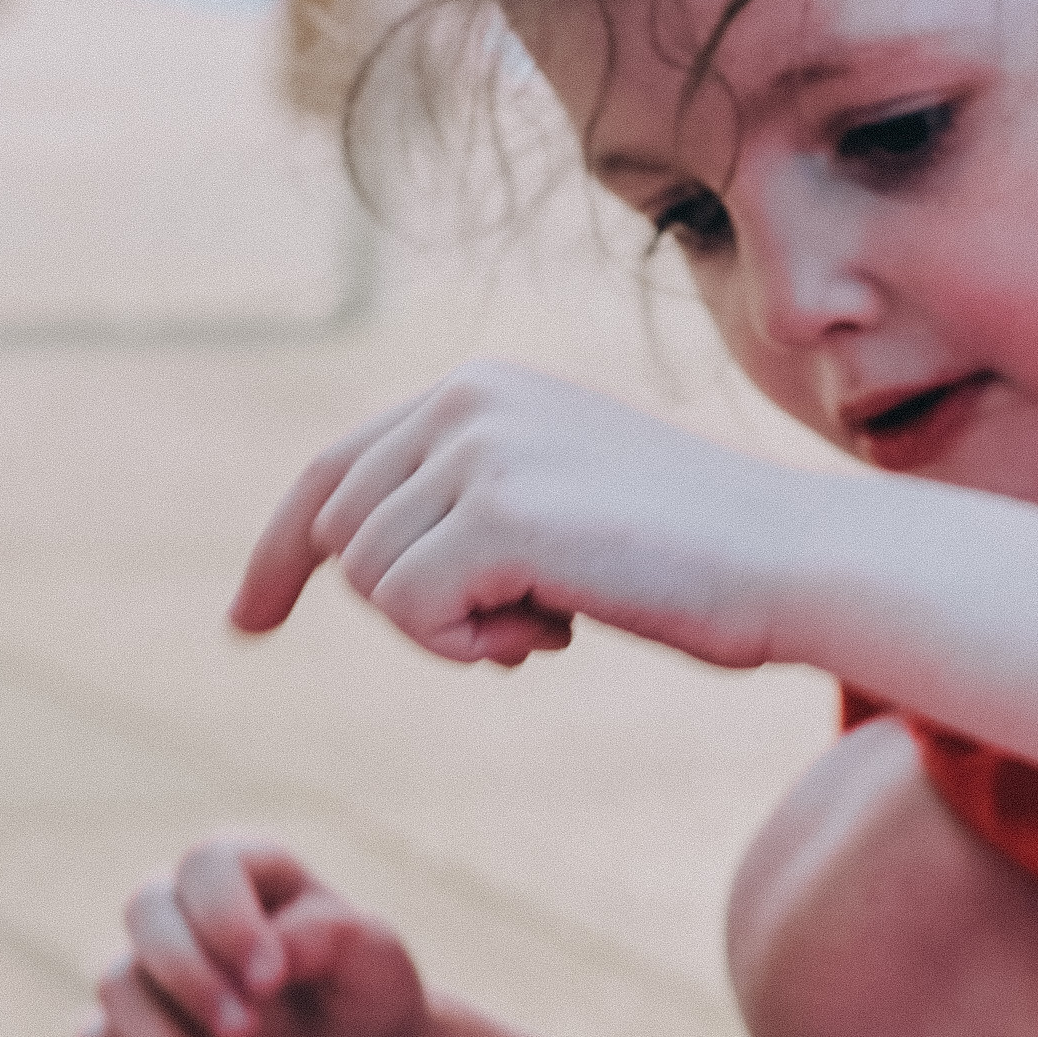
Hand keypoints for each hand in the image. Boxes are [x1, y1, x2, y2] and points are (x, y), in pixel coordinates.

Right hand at [76, 841, 427, 1036]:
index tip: (271, 979)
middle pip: (144, 912)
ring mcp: (153, 968)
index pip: (205, 865)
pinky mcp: (134, 1028)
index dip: (225, 920)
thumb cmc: (369, 993)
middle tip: (248, 1034)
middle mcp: (189, 907)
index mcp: (251, 871)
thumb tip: (261, 955)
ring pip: (113, 984)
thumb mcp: (375, 958)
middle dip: (192, 983)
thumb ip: (326, 934)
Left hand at [233, 360, 804, 672]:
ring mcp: (477, 448)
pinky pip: (409, 612)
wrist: (791, 560)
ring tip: (551, 623)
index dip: (281, 551)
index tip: (246, 622)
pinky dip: (467, 648)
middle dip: (413, 608)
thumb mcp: (566, 511)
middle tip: (521, 633)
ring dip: (450, 635)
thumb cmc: (696, 560)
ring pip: (372, 581)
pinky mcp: (494, 511)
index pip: (335, 469)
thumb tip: (369, 571)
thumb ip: (473, 517)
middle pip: (345, 536)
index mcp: (479, 388)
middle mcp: (464, 399)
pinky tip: (554, 634)